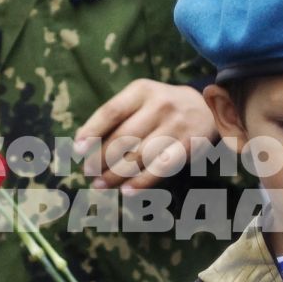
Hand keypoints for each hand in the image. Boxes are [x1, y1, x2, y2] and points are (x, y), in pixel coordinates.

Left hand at [75, 80, 217, 192]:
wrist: (205, 107)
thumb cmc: (160, 106)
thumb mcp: (139, 99)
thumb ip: (114, 117)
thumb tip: (82, 143)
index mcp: (141, 91)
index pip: (111, 112)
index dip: (92, 131)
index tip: (77, 149)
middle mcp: (159, 106)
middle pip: (123, 138)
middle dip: (101, 159)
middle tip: (88, 173)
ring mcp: (176, 126)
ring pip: (139, 157)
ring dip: (116, 175)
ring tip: (101, 185)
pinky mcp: (189, 146)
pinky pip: (160, 169)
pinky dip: (141, 182)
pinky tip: (127, 190)